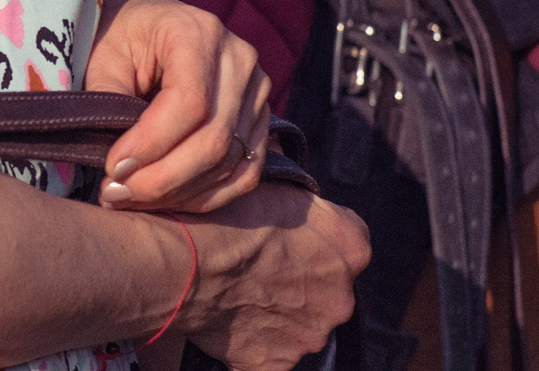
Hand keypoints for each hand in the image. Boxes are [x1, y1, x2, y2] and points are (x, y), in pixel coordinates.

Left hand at [85, 0, 270, 213]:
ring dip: (179, 192)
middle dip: (162, 178)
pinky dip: (207, 195)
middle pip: (214, 139)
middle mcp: (238, 59)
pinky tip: (169, 200)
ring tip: (133, 199)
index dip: (152, 144)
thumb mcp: (104, 58)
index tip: (113, 168)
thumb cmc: (120, 38)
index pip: (189, 103)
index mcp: (197, 32)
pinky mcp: (260, 119)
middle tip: (117, 195)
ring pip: (229, 162)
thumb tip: (120, 168)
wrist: (148, 24)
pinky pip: (245, 173)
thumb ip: (110, 104)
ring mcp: (257, 90)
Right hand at [172, 184, 369, 370]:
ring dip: (277, 312)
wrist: (186, 261)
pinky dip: (252, 340)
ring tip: (237, 292)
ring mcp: (310, 336)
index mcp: (351, 246)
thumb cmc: (226, 215)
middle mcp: (342, 298)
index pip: (345, 240)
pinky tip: (228, 317)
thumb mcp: (277, 185)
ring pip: (298, 323)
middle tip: (258, 266)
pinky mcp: (276, 364)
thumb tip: (296, 203)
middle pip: (326, 289)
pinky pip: (268, 352)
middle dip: (299, 282)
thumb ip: (304, 204)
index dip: (315, 237)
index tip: (286, 235)